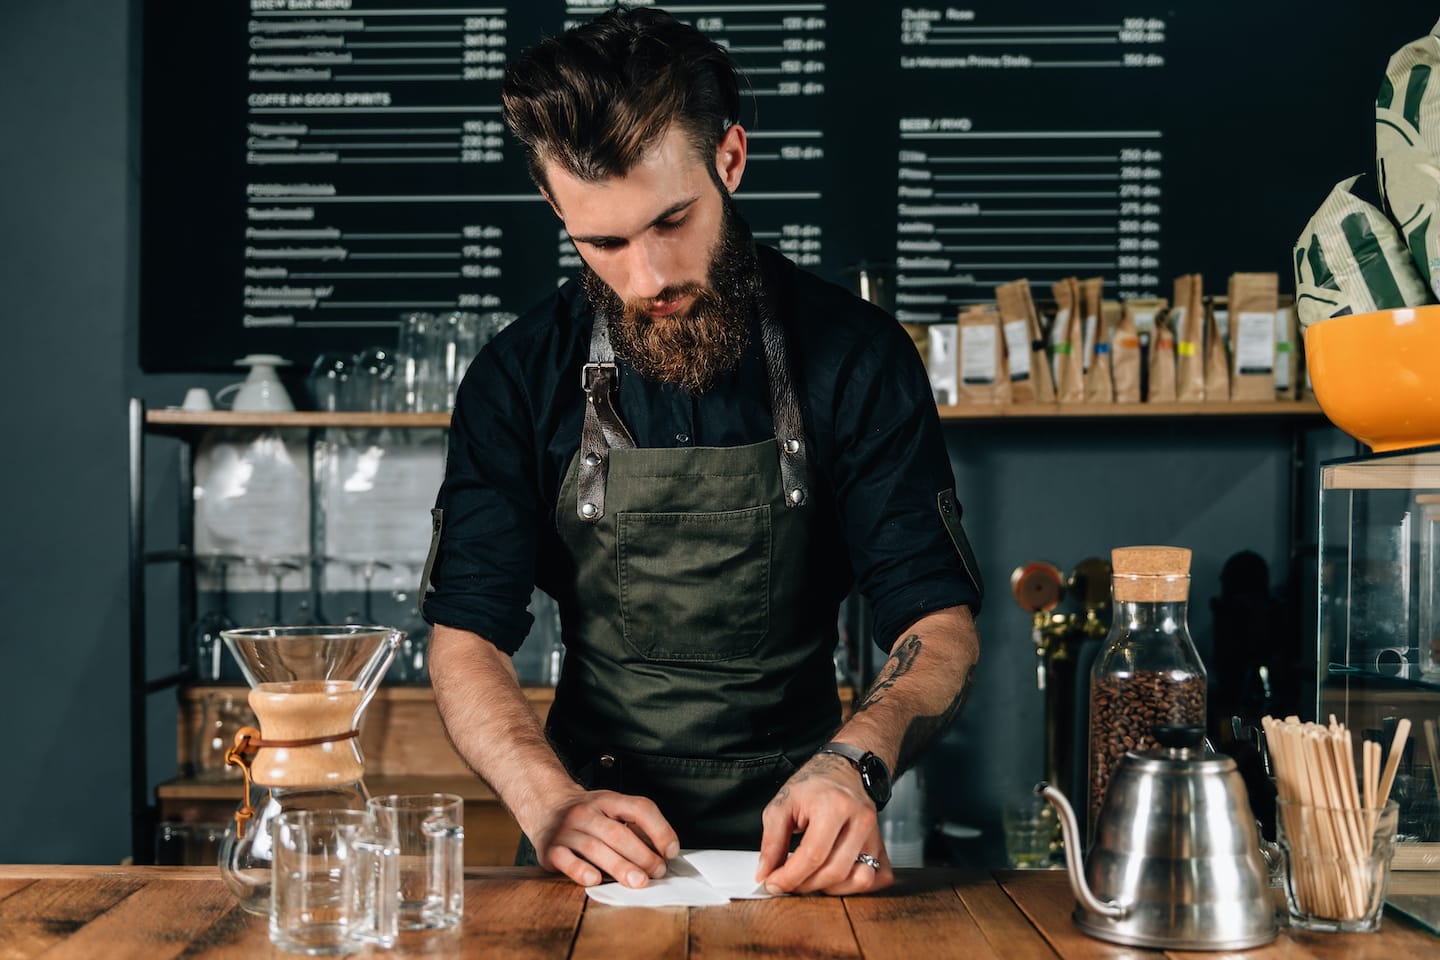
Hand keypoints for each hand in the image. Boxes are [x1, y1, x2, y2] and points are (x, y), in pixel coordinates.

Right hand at [528, 785, 679, 888]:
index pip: (639, 809)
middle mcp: (586, 811)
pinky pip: (566, 859)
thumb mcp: (610, 809)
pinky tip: (595, 880)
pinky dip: (581, 870)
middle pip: (619, 833)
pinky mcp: (550, 848)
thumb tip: (663, 855)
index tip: (672, 851)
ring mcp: (566, 829)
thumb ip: (634, 827)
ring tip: (639, 881)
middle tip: (658, 872)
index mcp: (607, 800)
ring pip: (596, 848)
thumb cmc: (587, 814)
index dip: (660, 830)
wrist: (545, 805)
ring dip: (620, 867)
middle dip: (643, 855)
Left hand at [755, 753, 893, 894]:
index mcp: (833, 806)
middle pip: (835, 871)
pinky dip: (856, 886)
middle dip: (806, 885)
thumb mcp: (782, 805)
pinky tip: (836, 878)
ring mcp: (875, 833)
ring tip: (810, 878)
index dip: (790, 877)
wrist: (844, 769)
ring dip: (830, 888)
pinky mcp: (882, 844)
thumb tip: (766, 873)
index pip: (813, 855)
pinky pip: (878, 878)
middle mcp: (860, 819)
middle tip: (787, 883)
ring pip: (858, 879)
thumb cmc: (814, 785)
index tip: (773, 883)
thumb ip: (771, 841)